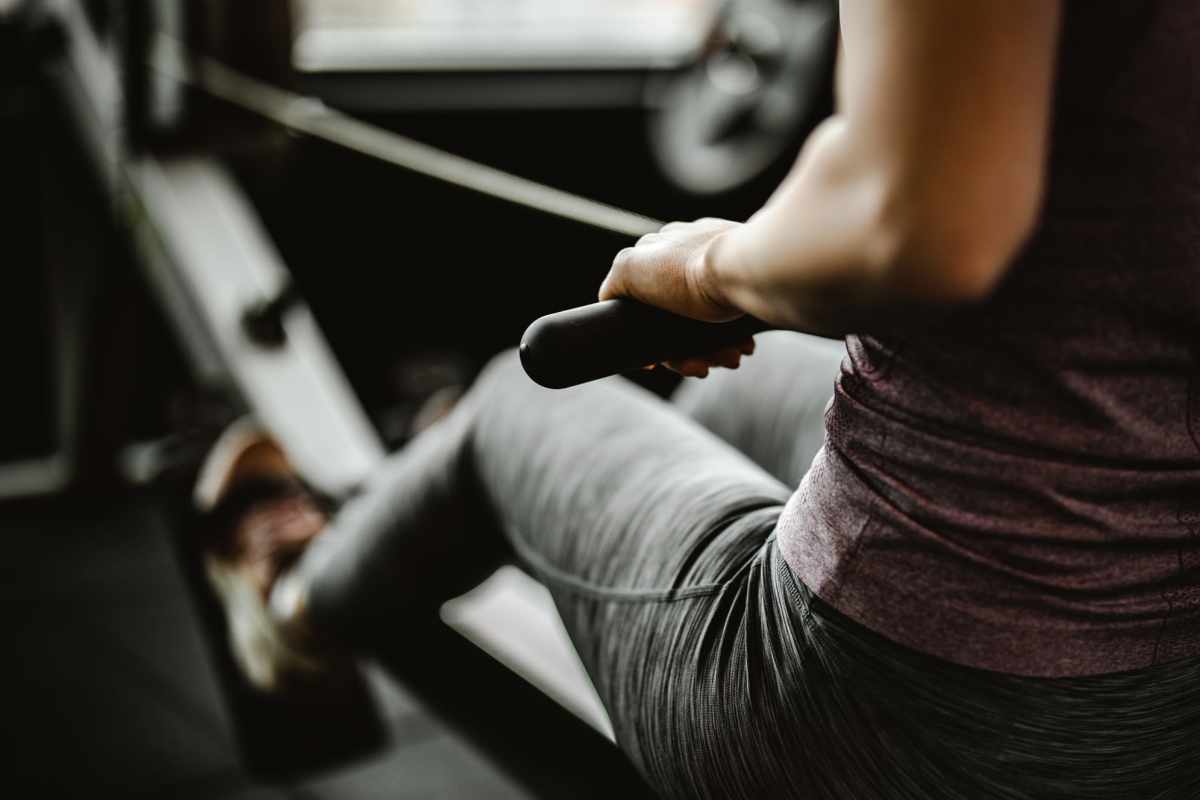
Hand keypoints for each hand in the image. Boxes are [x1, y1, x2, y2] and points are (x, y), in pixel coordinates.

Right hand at [600, 218, 753, 377]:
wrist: (750, 271)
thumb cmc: (691, 272)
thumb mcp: (631, 270)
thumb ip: (614, 283)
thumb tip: (611, 301)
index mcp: (658, 249)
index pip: (643, 302)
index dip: (647, 337)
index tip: (658, 362)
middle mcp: (688, 254)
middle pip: (675, 318)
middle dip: (687, 350)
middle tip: (703, 367)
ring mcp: (719, 266)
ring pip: (706, 323)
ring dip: (713, 350)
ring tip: (729, 358)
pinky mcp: (746, 279)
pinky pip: (734, 316)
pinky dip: (734, 336)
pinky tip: (742, 346)